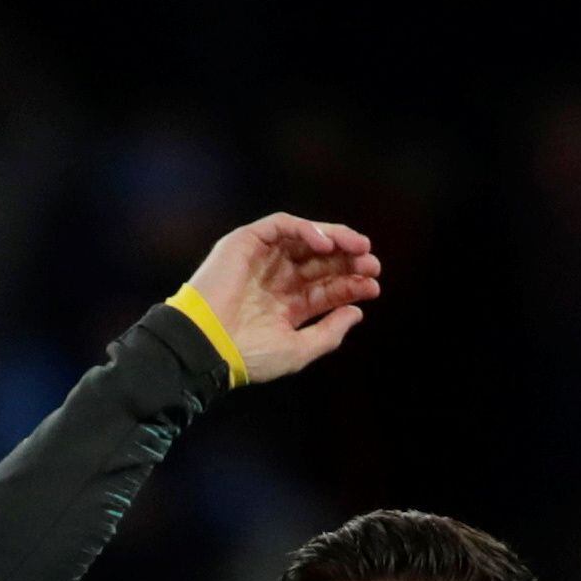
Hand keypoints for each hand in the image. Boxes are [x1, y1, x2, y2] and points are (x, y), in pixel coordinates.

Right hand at [183, 213, 380, 382]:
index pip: (326, 289)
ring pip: (305, 240)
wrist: (206, 345)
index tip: (374, 287)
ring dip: (334, 240)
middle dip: (348, 262)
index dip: (351, 285)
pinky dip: (306, 230)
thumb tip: (357, 312)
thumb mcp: (297, 350)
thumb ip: (328, 333)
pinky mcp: (246, 242)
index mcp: (286, 306)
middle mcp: (276, 280)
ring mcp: (262, 259)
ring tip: (359, 248)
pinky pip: (282, 226)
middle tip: (373, 265)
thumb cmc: (247, 354)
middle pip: (320, 263)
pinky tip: (326, 244)